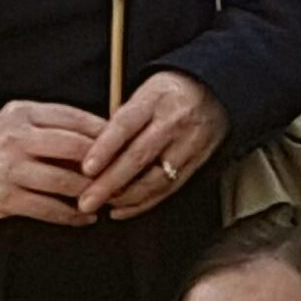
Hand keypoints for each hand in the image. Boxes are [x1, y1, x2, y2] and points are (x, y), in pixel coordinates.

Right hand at [0, 101, 112, 226]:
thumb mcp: (17, 124)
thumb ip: (53, 126)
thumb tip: (104, 135)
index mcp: (22, 112)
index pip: (75, 118)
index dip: (106, 133)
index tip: (126, 146)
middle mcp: (15, 137)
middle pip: (76, 149)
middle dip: (105, 165)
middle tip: (123, 176)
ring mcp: (9, 168)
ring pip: (66, 181)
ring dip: (92, 194)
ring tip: (107, 199)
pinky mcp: (4, 197)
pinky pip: (49, 208)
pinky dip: (72, 216)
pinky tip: (85, 218)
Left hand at [82, 71, 227, 220]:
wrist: (213, 90)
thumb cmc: (169, 92)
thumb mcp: (144, 91)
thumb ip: (122, 118)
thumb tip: (90, 150)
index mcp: (155, 98)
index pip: (126, 124)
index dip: (105, 148)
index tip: (86, 168)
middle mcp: (174, 122)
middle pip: (138, 157)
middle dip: (109, 183)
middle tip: (86, 201)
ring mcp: (188, 144)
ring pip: (155, 179)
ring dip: (126, 197)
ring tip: (102, 207)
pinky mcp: (197, 162)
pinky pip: (168, 189)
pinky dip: (143, 203)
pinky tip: (122, 209)